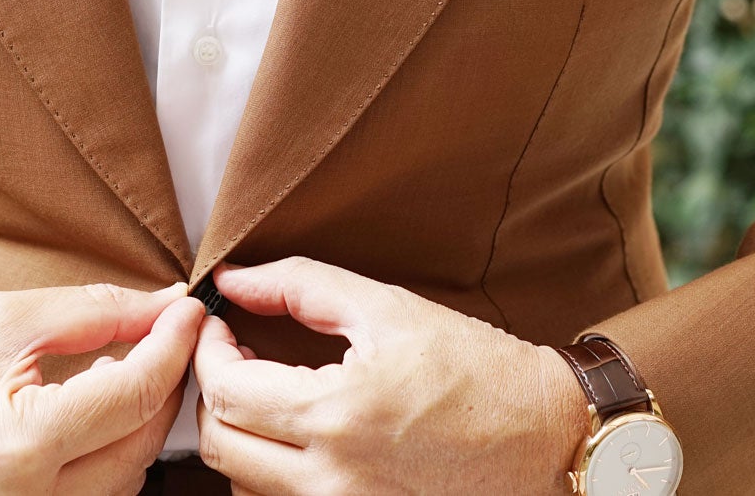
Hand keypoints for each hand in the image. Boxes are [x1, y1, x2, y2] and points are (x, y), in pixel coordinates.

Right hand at [0, 281, 203, 494]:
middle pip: (144, 444)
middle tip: (169, 333)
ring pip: (128, 480)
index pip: (136, 393)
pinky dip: (111, 455)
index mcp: (23, 447)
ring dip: (141, 423)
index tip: (191, 308)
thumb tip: (165, 304)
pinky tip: (98, 415)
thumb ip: (92, 313)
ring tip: (128, 369)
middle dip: (166, 384)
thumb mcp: (1, 322)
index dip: (175, 344)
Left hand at [193, 258, 585, 494]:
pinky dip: (273, 470)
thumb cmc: (477, 369)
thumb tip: (233, 279)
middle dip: (213, 394)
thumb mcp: (389, 308)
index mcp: (337, 416)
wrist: (547, 438)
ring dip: (241, 433)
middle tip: (234, 355)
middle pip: (221, 446)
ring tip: (266, 391)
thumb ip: (300, 286)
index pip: (226, 391)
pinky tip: (298, 433)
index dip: (207, 351)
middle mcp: (333, 479)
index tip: (220, 325)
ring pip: (244, 482)